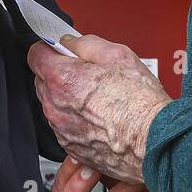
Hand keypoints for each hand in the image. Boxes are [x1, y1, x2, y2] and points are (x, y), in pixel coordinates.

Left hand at [29, 34, 172, 183]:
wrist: (155, 143)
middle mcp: (55, 107)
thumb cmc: (141, 103)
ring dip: (68, 99)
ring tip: (99, 99)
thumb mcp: (118, 55)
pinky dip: (77, 121)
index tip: (61, 51)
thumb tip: (71, 43)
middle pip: (43, 81)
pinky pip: (65, 127)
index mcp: (62, 79)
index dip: (50, 49)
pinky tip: (100, 118)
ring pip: (54, 105)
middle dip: (60, 74)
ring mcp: (62, 130)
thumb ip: (85, 44)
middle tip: (88, 74)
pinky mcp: (71, 148)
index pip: (36, 54)